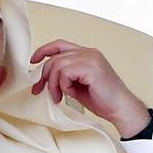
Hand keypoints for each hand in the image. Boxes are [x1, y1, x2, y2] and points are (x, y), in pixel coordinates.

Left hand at [30, 39, 149, 137]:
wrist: (119, 108)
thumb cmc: (101, 99)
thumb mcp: (76, 86)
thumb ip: (63, 77)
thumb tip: (44, 78)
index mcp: (86, 54)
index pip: (59, 44)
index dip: (43, 50)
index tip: (32, 61)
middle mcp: (88, 52)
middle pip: (54, 57)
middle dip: (44, 76)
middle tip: (40, 91)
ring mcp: (90, 57)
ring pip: (57, 64)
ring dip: (54, 83)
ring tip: (58, 97)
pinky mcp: (91, 66)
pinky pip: (65, 72)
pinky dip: (63, 85)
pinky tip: (69, 94)